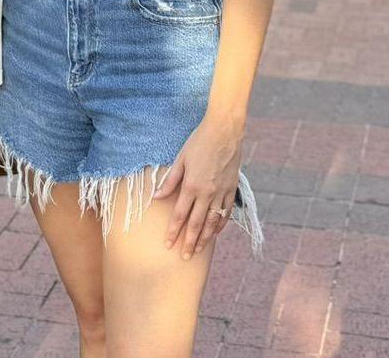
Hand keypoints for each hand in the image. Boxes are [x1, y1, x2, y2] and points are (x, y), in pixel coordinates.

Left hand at [154, 116, 242, 259]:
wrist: (225, 131)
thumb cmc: (199, 142)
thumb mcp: (181, 159)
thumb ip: (170, 181)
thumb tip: (157, 197)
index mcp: (192, 186)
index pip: (180, 215)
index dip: (173, 232)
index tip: (168, 244)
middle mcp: (207, 193)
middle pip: (196, 224)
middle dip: (189, 242)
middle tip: (184, 257)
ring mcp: (221, 193)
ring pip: (212, 222)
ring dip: (205, 238)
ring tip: (198, 250)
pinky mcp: (231, 190)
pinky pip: (226, 213)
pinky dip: (220, 225)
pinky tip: (216, 232)